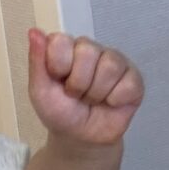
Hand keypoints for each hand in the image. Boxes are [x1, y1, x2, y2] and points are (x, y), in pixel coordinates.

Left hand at [27, 29, 142, 147]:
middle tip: (76, 95)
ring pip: (110, 66)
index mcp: (66, 47)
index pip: (62, 41)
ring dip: (97, 93)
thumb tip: (34, 31)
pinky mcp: (134, 78)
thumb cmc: (60, 112)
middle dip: (79, 83)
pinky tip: (111, 103)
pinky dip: (116, 99)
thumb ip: (37, 61)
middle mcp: (90, 49)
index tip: (58, 81)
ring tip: (92, 100)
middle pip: (88, 52)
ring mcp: (115, 61)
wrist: (81, 138)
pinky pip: (129, 82)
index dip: (59, 65)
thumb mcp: (40, 91)